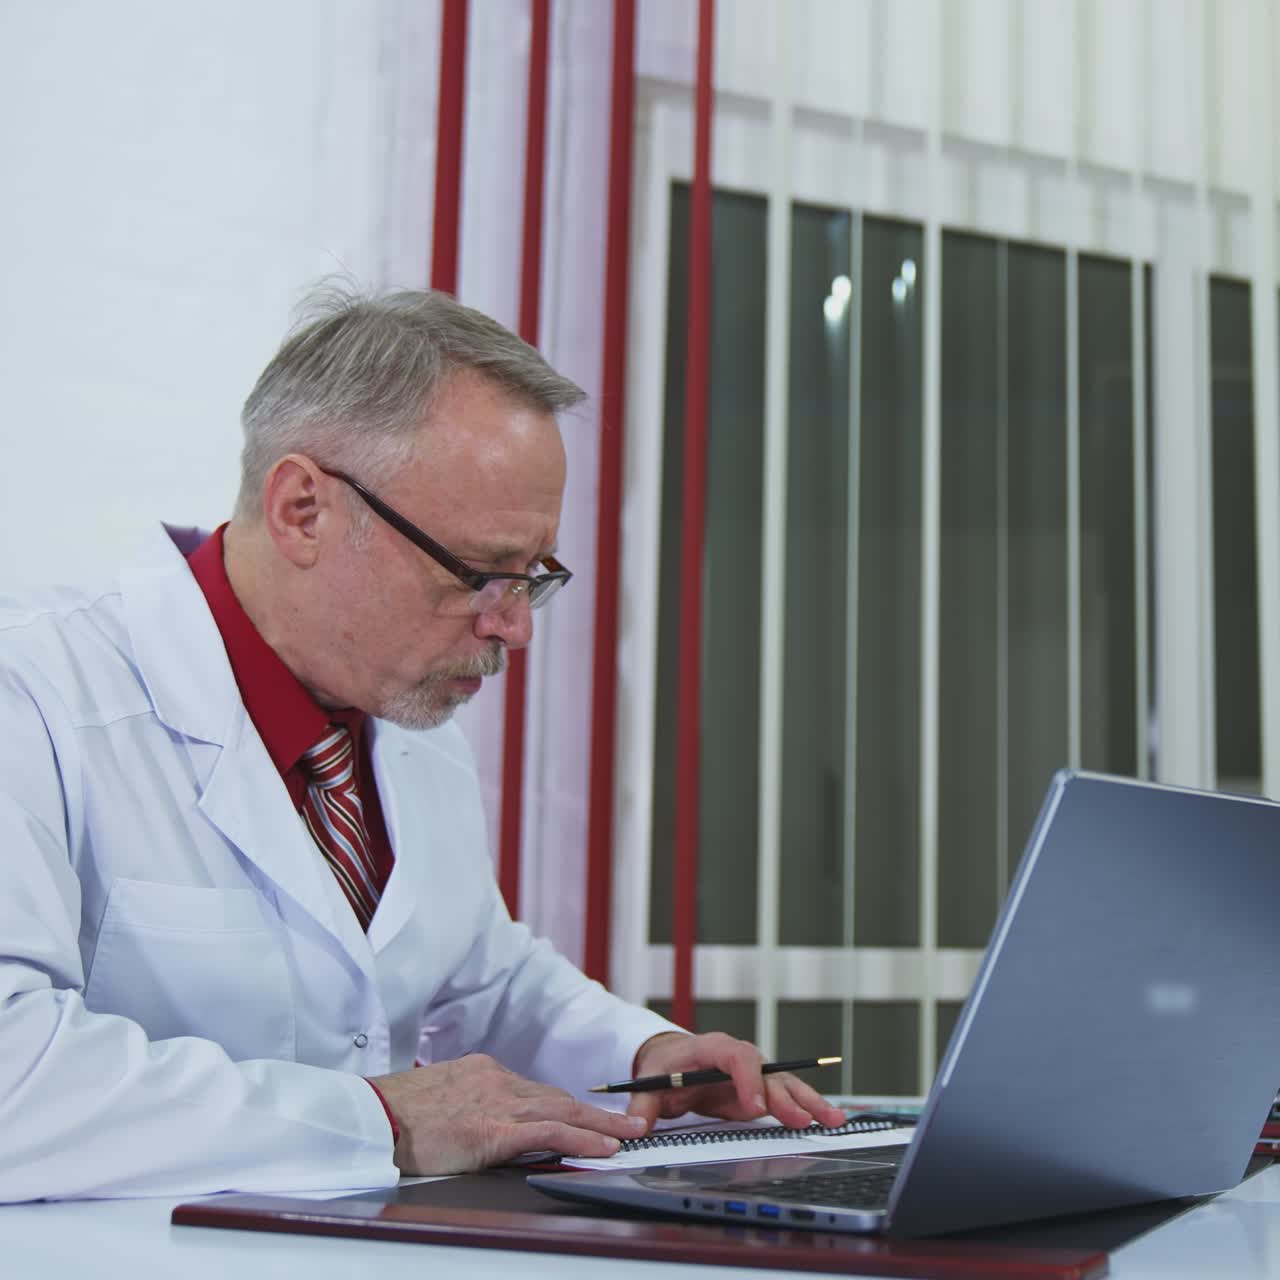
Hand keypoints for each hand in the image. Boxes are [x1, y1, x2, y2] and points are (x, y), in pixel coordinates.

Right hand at [369, 1054, 647, 1173]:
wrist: (368, 1118)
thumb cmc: (391, 1117)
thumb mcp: (436, 1103)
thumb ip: (465, 1107)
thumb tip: (478, 1124)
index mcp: (481, 1071)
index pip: (534, 1090)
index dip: (565, 1105)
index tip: (587, 1113)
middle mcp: (495, 1079)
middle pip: (557, 1096)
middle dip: (595, 1111)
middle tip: (627, 1120)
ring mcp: (497, 1102)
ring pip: (563, 1110)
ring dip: (601, 1124)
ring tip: (630, 1135)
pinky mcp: (494, 1129)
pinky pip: (551, 1132)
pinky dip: (583, 1138)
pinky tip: (604, 1147)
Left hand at [625, 1031, 847, 1133]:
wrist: (671, 1059)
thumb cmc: (662, 1066)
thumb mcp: (648, 1083)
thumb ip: (642, 1106)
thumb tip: (635, 1127)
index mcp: (710, 1048)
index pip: (734, 1056)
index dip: (747, 1080)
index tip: (754, 1108)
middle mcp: (738, 1058)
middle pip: (767, 1072)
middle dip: (787, 1096)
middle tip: (803, 1120)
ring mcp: (753, 1074)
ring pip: (784, 1084)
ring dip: (808, 1101)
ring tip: (834, 1119)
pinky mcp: (760, 1090)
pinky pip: (785, 1097)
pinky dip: (806, 1108)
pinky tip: (827, 1121)